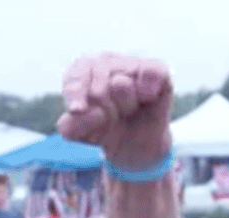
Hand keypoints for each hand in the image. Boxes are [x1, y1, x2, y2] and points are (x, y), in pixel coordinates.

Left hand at [57, 53, 172, 169]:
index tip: (77, 110)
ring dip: (126, 106)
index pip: (76, 74)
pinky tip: (147, 98)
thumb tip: (78, 111)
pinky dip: (148, 92)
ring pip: (122, 84)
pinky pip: (150, 74)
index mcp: (82, 71)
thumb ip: (71, 126)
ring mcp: (131, 64)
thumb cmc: (105, 131)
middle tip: (112, 118)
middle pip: (98, 87)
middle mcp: (106, 61)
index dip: (76, 92)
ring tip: (128, 110)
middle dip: (104, 112)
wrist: (137, 145)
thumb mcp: (82, 134)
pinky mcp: (157, 70)